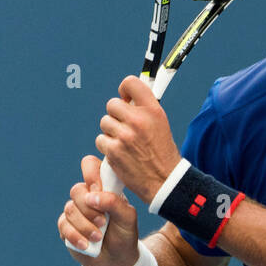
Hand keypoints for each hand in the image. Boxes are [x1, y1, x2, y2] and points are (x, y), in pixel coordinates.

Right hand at [59, 155, 138, 265]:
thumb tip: (92, 197)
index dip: (91, 174)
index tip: (98, 190)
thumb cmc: (124, 235)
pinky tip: (86, 245)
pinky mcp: (66, 226)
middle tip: (103, 222)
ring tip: (98, 237)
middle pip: (77, 190)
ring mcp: (75, 211)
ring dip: (85, 225)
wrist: (116, 261)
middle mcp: (87, 197)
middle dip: (89, 209)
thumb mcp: (128, 219)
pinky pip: (63, 225)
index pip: (90, 166)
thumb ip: (115, 203)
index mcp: (103, 188)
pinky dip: (75, 236)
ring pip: (69, 209)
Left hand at [96, 75, 181, 205]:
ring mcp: (124, 136)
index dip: (124, 90)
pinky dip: (108, 147)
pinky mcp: (113, 151)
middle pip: (112, 104)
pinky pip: (101, 140)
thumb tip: (126, 98)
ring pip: (105, 123)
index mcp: (153, 111)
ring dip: (111, 132)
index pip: (130, 83)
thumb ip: (144, 109)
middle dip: (116, 115)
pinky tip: (120, 154)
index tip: (126, 98)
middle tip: (125, 127)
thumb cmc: (163, 153)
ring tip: (125, 143)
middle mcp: (138, 120)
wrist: (165, 182)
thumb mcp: (161, 125)